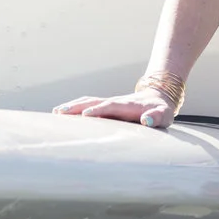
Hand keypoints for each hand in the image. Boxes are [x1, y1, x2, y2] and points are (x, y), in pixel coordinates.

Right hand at [53, 91, 176, 128]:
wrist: (157, 98)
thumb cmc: (160, 110)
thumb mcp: (163, 115)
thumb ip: (157, 117)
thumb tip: (148, 120)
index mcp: (127, 106)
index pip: (111, 107)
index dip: (98, 110)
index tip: (85, 115)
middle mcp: (114, 102)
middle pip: (93, 102)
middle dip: (77, 107)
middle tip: (59, 113)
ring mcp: (108, 103)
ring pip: (87, 102)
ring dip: (72, 107)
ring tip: (55, 113)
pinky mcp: (104, 107)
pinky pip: (86, 105)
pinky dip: (73, 108)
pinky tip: (60, 114)